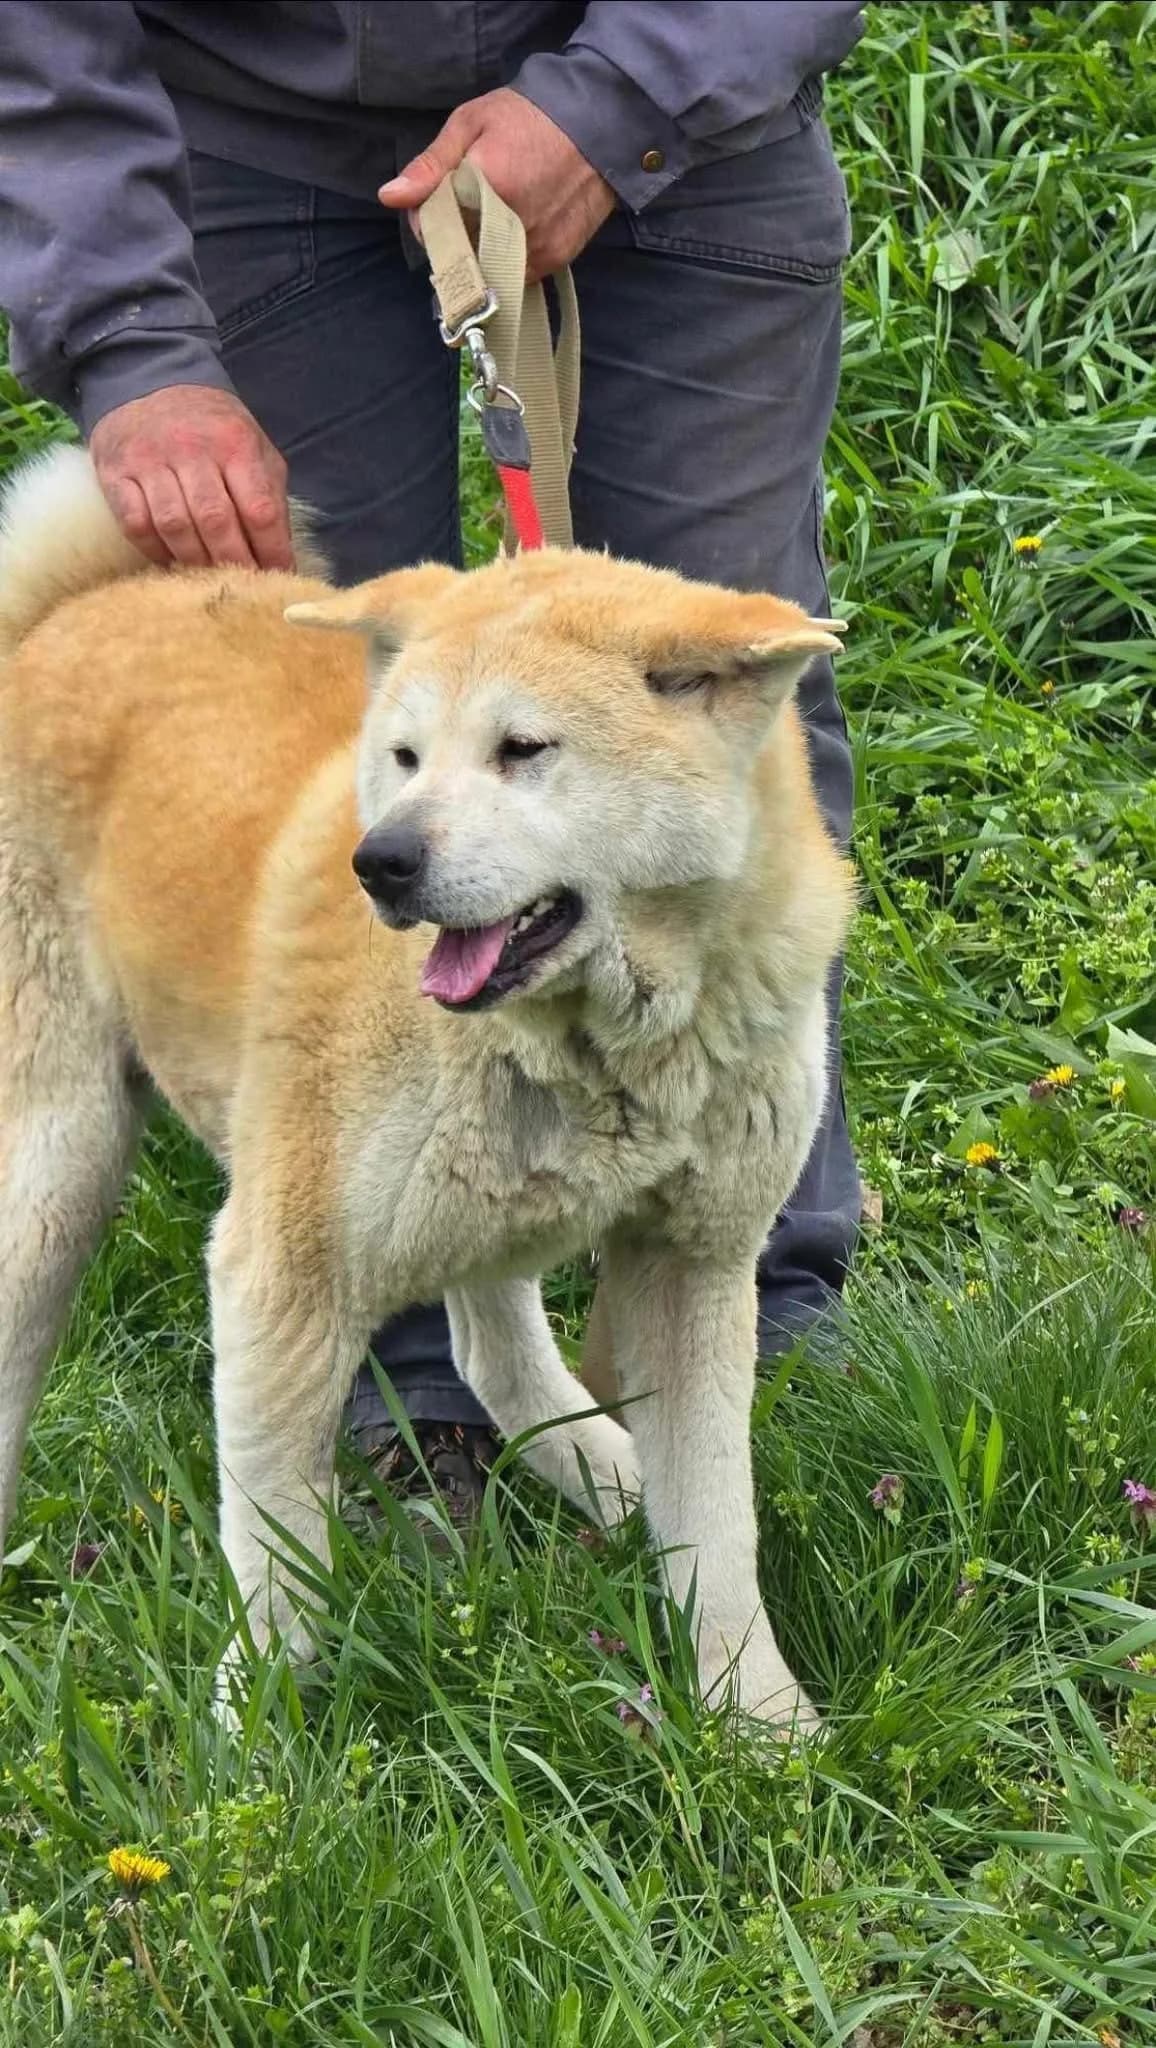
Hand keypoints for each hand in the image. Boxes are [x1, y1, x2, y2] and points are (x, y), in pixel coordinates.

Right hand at [89, 385, 293, 570]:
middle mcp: (191, 449)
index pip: (259, 509)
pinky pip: (136, 524)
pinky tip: (170, 561)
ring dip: (195, 561)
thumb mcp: (252, 446)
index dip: (272, 550)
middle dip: (234, 562)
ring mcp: (149, 460)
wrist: (148, 382)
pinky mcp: (115, 473)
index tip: (279, 576)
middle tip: (243, 586)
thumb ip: (269, 493)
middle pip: (215, 521)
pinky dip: (155, 551)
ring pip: (174, 526)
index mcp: (234, 443)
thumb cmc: (211, 428)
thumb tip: (281, 551)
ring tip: (209, 579)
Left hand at [378, 88, 614, 284]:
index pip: (431, 230)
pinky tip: (514, 230)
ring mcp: (535, 249)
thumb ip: (431, 164)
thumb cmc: (530, 115)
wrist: (600, 122)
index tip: (437, 199)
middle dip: (453, 238)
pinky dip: (506, 261)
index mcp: (484, 188)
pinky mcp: (555, 261)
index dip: (427, 217)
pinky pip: (515, 277)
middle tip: (467, 207)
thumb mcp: (472, 123)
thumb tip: (390, 197)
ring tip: (491, 218)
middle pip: (457, 257)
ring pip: (486, 273)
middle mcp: (509, 227)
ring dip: (479, 254)